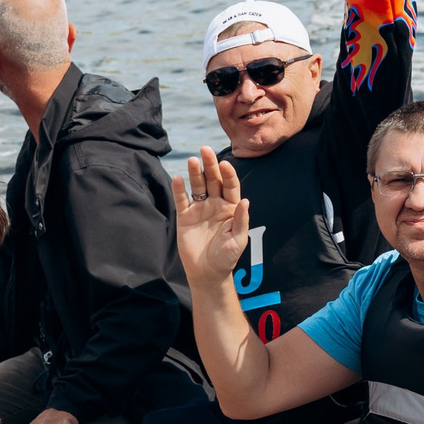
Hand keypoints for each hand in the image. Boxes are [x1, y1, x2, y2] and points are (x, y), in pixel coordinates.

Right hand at [175, 149, 251, 284]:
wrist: (207, 273)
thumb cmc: (226, 257)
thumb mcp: (238, 240)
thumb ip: (241, 220)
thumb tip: (245, 201)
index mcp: (230, 208)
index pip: (230, 186)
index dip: (228, 175)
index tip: (225, 164)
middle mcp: (215, 204)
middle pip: (213, 180)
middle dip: (210, 165)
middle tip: (205, 149)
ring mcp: (199, 209)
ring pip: (197, 186)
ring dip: (195, 173)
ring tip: (193, 160)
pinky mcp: (185, 216)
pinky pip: (181, 200)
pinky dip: (179, 189)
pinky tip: (178, 178)